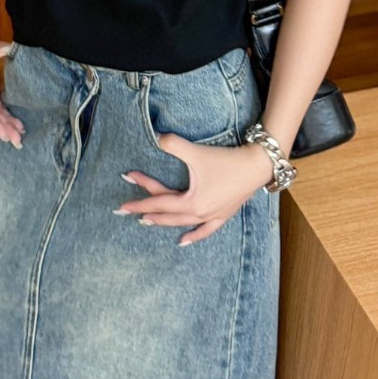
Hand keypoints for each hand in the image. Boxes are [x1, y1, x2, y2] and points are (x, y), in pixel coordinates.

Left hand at [115, 135, 275, 245]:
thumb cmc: (226, 160)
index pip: (158, 201)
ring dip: (163, 222)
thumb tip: (155, 137)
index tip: (121, 204)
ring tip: (146, 221)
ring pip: (182, 223)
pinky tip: (183, 241)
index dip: (139, 199)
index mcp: (190, 201)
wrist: (256, 166)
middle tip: (125, 211)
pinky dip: (193, 236)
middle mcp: (199, 213)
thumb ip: (173, 144)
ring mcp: (211, 216)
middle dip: (144, 211)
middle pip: (166, 214)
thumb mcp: (196, 152)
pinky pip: (204, 231)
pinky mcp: (222, 215)